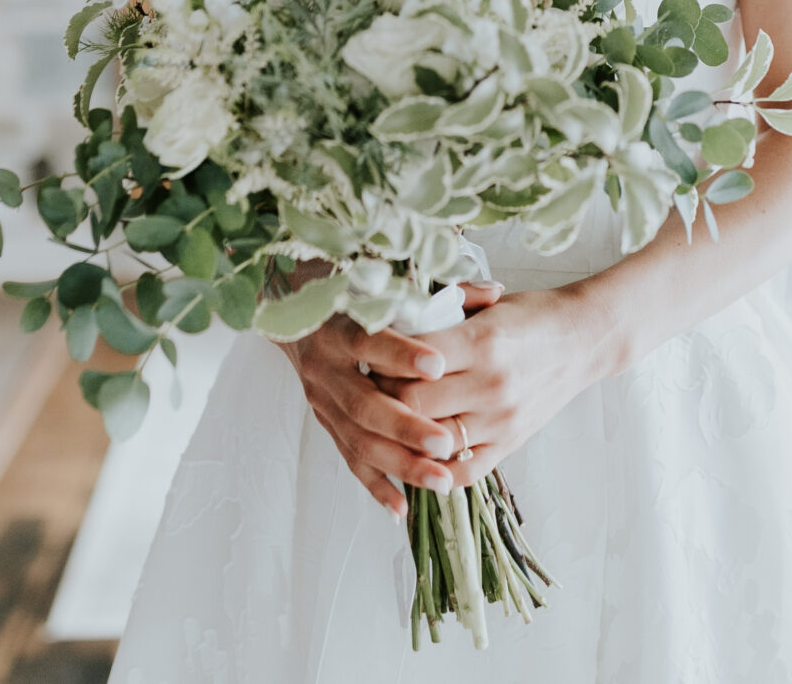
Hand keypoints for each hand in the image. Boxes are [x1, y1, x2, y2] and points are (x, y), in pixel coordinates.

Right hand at [274, 281, 504, 516]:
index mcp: (338, 324)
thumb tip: (495, 292)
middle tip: (445, 443)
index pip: (367, 340)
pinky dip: (375, 484)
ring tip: (439, 480)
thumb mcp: (388, 283)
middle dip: (405, 427)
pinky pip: (349, 459)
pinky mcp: (324, 423)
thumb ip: (441, 292)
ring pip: (358, 440)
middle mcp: (325, 366)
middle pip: (363, 403)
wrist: (296, 309)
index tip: (437, 365)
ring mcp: (322, 399)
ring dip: (398, 464)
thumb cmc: (356, 293)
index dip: (400, 354)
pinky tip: (401, 507)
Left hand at [388, 285, 616, 489]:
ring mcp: (502, 420)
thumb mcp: (486, 305)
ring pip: (432, 443)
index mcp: (482, 342)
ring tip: (388, 420)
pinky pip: (463, 472)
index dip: (383, 361)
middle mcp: (491, 385)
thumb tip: (388, 327)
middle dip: (384, 398)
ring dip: (404, 435)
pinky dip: (434, 470)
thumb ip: (441, 317)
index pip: (411, 362)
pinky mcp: (511, 444)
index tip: (371, 356)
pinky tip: (416, 456)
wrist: (585, 339)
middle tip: (372, 387)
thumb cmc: (532, 316)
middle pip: (414, 405)